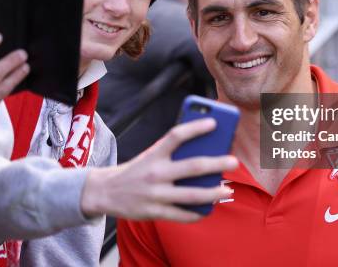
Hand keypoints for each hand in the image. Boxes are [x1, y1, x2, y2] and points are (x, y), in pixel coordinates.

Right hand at [81, 118, 238, 221]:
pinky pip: (182, 215)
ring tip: (227, 190)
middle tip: (233, 161)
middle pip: (192, 166)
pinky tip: (209, 209)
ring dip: (213, 193)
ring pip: (191, 195)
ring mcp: (155, 194)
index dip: (196, 127)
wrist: (104, 191)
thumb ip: (173, 154)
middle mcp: (155, 172)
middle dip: (216, 164)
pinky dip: (198, 213)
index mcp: (154, 154)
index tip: (214, 123)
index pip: (176, 135)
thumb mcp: (150, 156)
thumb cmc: (137, 170)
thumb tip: (206, 155)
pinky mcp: (154, 212)